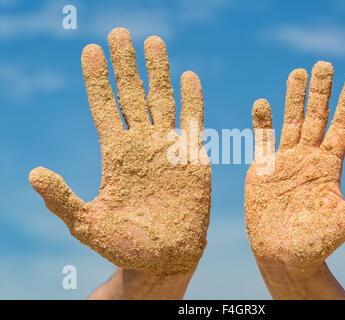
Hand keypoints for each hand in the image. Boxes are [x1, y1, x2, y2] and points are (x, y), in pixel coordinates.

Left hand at [29, 28, 210, 277]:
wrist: (165, 257)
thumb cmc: (125, 246)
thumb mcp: (86, 223)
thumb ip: (62, 198)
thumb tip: (33, 173)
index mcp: (116, 154)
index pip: (104, 107)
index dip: (97, 79)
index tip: (90, 50)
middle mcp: (141, 143)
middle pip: (132, 94)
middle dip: (125, 63)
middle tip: (119, 32)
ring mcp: (168, 147)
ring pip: (162, 99)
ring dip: (158, 71)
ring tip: (153, 41)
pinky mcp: (193, 156)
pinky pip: (193, 121)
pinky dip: (192, 99)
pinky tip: (188, 75)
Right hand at [245, 61, 344, 296]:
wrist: (282, 255)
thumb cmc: (316, 244)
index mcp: (329, 167)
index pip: (341, 129)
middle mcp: (308, 159)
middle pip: (316, 118)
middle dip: (321, 92)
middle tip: (325, 64)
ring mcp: (284, 161)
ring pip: (290, 122)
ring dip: (293, 98)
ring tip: (298, 73)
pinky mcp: (262, 169)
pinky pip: (262, 140)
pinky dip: (261, 122)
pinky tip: (262, 103)